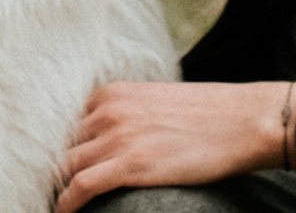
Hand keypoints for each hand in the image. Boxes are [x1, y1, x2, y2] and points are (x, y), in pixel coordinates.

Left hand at [54, 81, 295, 212]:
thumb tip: (105, 143)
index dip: (60, 151)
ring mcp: (118, 137)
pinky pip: (80, 187)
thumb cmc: (206, 116)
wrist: (244, 120)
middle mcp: (108, 111)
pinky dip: (66, 203)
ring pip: (65, 167)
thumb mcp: (154, 103)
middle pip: (62, 146)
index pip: (66, 126)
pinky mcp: (131, 165)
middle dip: (55, 171)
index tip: (58, 171)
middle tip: (51, 192)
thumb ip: (124, 116)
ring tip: (57, 204)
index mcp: (111, 94)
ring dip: (58, 189)